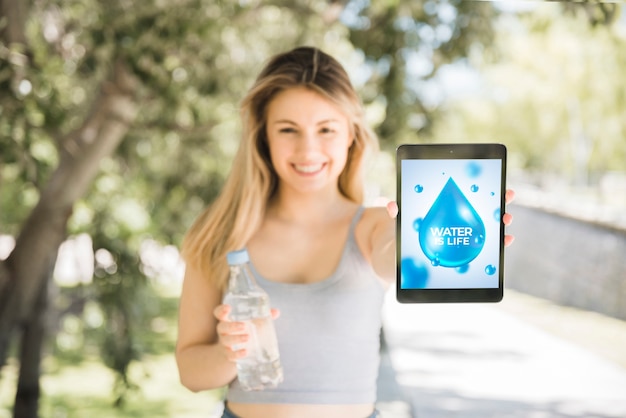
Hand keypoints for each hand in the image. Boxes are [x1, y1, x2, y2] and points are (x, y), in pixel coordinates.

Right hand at [213, 304, 279, 361]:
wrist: (239, 350)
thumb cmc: (246, 331)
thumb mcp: (253, 322)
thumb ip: (264, 316)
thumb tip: (276, 312)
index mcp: (228, 320)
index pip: (219, 313)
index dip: (221, 310)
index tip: (228, 307)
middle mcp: (224, 331)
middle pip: (221, 326)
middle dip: (232, 326)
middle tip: (244, 326)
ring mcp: (225, 343)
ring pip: (226, 340)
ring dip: (236, 339)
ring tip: (248, 337)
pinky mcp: (229, 355)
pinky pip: (230, 355)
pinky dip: (237, 354)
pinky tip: (245, 352)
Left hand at [385, 188, 515, 246]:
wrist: (402, 256)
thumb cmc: (406, 232)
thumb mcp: (402, 219)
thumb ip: (397, 211)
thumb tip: (391, 205)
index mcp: (447, 207)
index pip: (469, 193)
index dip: (486, 187)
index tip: (498, 181)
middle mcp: (461, 219)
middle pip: (484, 208)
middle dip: (499, 201)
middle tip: (507, 197)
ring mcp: (465, 235)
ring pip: (488, 227)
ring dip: (501, 222)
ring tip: (505, 219)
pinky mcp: (466, 252)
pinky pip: (485, 247)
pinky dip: (498, 244)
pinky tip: (505, 240)